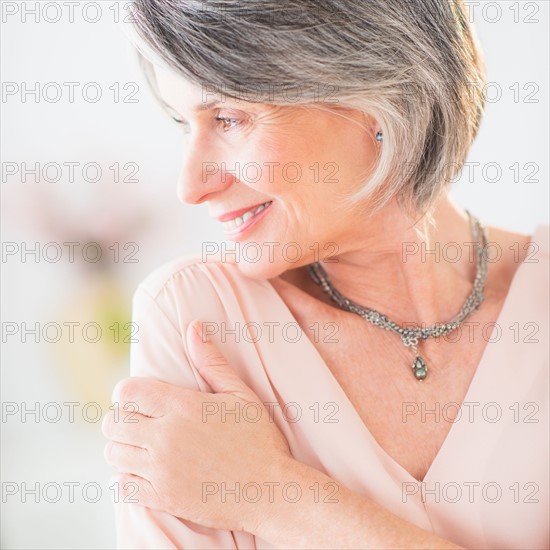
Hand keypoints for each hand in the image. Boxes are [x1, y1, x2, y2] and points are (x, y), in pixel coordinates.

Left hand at [102, 320, 293, 533]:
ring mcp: (161, 471)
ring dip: (122, 447)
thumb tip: (194, 327)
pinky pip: (122, 487)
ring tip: (142, 445)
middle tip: (141, 421)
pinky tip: (142, 471)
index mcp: (182, 407)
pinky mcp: (162, 499)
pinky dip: (125, 478)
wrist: (271, 490)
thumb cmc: (259, 439)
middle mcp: (165, 438)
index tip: (140, 398)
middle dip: (121, 418)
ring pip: (113, 454)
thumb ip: (211, 362)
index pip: (127, 392)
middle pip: (113, 423)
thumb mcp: (240, 394)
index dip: (128, 392)